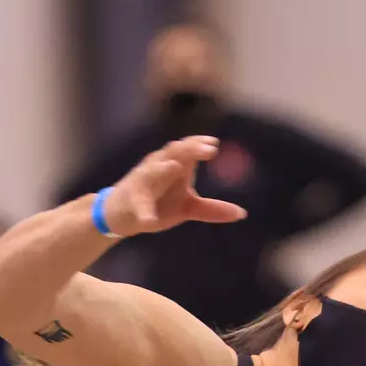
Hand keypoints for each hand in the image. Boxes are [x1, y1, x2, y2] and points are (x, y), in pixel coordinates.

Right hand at [103, 136, 246, 236]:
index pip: (188, 149)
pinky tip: (149, 221)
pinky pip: (138, 204)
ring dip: (163, 168)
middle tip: (207, 149)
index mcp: (174, 166)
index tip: (214, 145)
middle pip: (173, 152)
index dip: (199, 144)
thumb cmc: (158, 204)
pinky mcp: (131, 200)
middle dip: (189, 149)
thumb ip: (211, 209)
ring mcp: (143, 182)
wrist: (124, 215)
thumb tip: (242, 213)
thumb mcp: (187, 208)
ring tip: (175, 167)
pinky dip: (144, 212)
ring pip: (152, 171)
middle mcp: (158, 167)